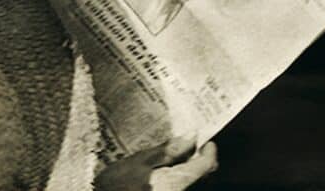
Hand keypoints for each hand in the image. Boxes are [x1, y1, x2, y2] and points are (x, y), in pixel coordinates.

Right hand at [96, 136, 217, 190]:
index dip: (210, 152)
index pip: (206, 167)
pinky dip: (177, 179)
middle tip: (191, 145)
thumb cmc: (115, 186)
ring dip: (188, 170)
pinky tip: (164, 171)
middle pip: (202, 178)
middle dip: (199, 161)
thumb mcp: (139, 162)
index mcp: (177, 183)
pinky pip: (179, 189)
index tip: (207, 141)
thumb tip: (191, 137)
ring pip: (190, 184)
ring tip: (175, 156)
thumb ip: (168, 151)